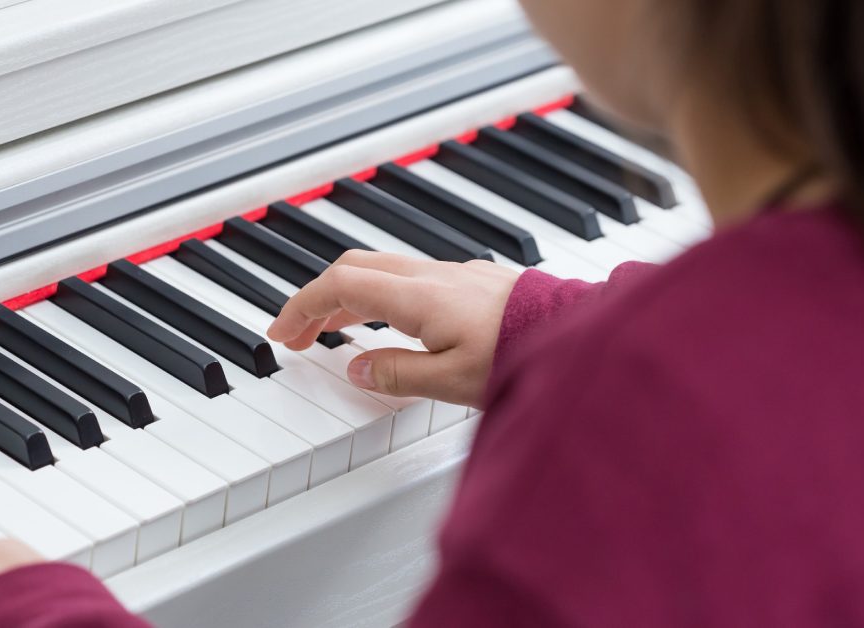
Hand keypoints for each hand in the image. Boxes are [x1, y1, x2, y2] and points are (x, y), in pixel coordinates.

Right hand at [267, 250, 519, 406]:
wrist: (582, 336)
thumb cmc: (525, 355)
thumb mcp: (450, 382)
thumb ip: (396, 374)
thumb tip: (357, 368)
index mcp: (418, 297)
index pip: (340, 285)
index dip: (302, 305)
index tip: (282, 330)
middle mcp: (432, 277)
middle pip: (355, 269)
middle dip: (318, 299)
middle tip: (299, 334)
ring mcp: (454, 275)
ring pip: (384, 272)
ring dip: (349, 297)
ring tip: (335, 332)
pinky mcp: (473, 282)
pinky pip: (411, 279)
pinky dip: (382, 296)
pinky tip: (390, 324)